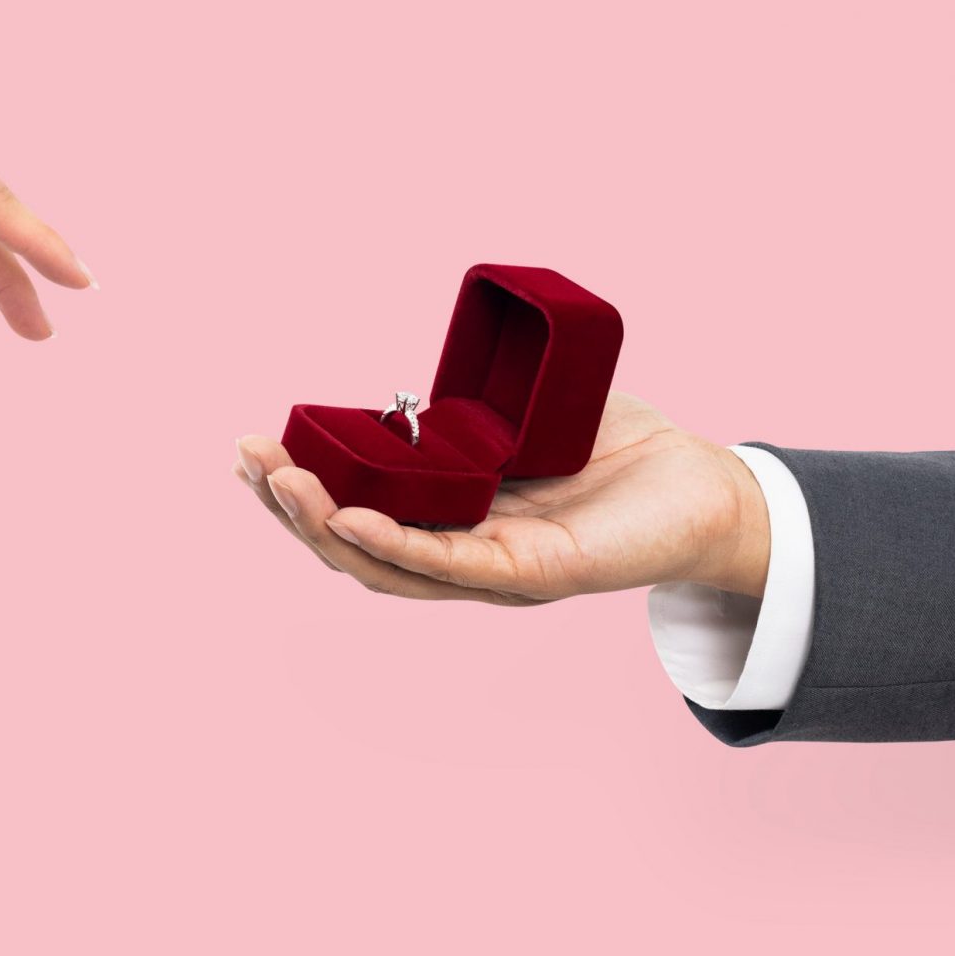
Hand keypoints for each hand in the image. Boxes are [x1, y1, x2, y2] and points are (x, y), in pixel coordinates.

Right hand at [234, 393, 769, 602]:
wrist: (708, 486)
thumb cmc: (617, 449)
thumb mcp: (518, 416)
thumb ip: (462, 408)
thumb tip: (402, 381)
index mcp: (450, 522)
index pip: (355, 517)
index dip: (298, 491)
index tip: (252, 448)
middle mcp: (462, 557)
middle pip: (352, 548)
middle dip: (288, 507)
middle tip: (246, 457)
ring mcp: (495, 573)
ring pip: (385, 565)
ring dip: (322, 527)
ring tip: (277, 482)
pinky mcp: (537, 574)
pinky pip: (451, 564)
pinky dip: (394, 544)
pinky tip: (350, 518)